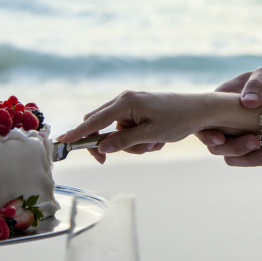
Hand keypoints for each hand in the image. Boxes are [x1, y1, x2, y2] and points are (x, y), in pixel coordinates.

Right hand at [57, 91, 246, 162]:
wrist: (199, 110)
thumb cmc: (177, 120)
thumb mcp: (151, 135)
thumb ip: (124, 141)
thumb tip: (102, 147)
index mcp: (125, 102)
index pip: (94, 120)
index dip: (77, 133)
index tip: (62, 142)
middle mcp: (124, 100)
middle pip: (100, 126)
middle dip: (111, 145)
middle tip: (108, 160)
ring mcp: (131, 105)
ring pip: (115, 133)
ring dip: (132, 145)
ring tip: (154, 143)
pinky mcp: (138, 111)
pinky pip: (127, 130)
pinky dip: (139, 140)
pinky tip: (157, 139)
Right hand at [194, 65, 261, 167]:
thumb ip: (256, 84)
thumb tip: (246, 102)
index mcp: (221, 106)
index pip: (203, 125)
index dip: (207, 135)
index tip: (221, 138)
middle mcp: (227, 125)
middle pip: (218, 147)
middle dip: (235, 149)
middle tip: (256, 142)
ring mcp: (241, 138)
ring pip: (236, 158)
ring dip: (251, 160)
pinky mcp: (258, 148)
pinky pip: (256, 161)